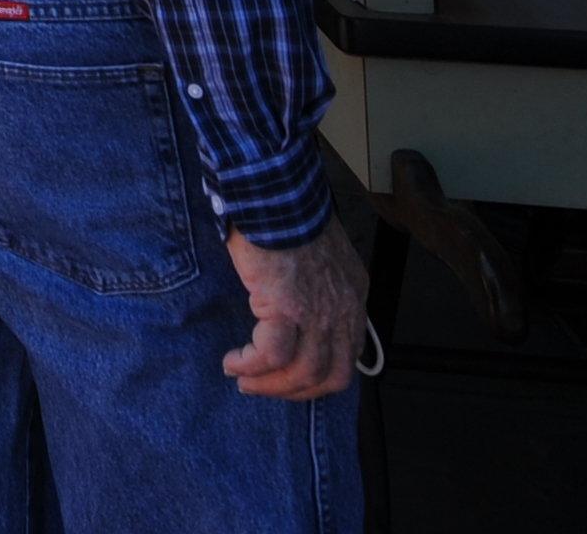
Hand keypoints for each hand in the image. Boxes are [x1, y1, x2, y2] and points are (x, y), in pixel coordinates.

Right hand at [223, 227, 368, 399]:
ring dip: (269, 384)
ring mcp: (319, 313)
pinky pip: (271, 355)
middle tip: (264, 387)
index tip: (289, 377)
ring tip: (243, 379)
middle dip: (294, 390)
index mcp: (352, 297)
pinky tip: (234, 362)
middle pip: (331, 376)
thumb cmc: (290, 214)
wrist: (277, 194)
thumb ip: (318, 284)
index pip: (348, 357)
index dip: (318, 376)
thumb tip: (293, 305)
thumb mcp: (320, 254)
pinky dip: (250, 365)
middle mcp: (343, 311)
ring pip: (302, 372)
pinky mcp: (288, 308)